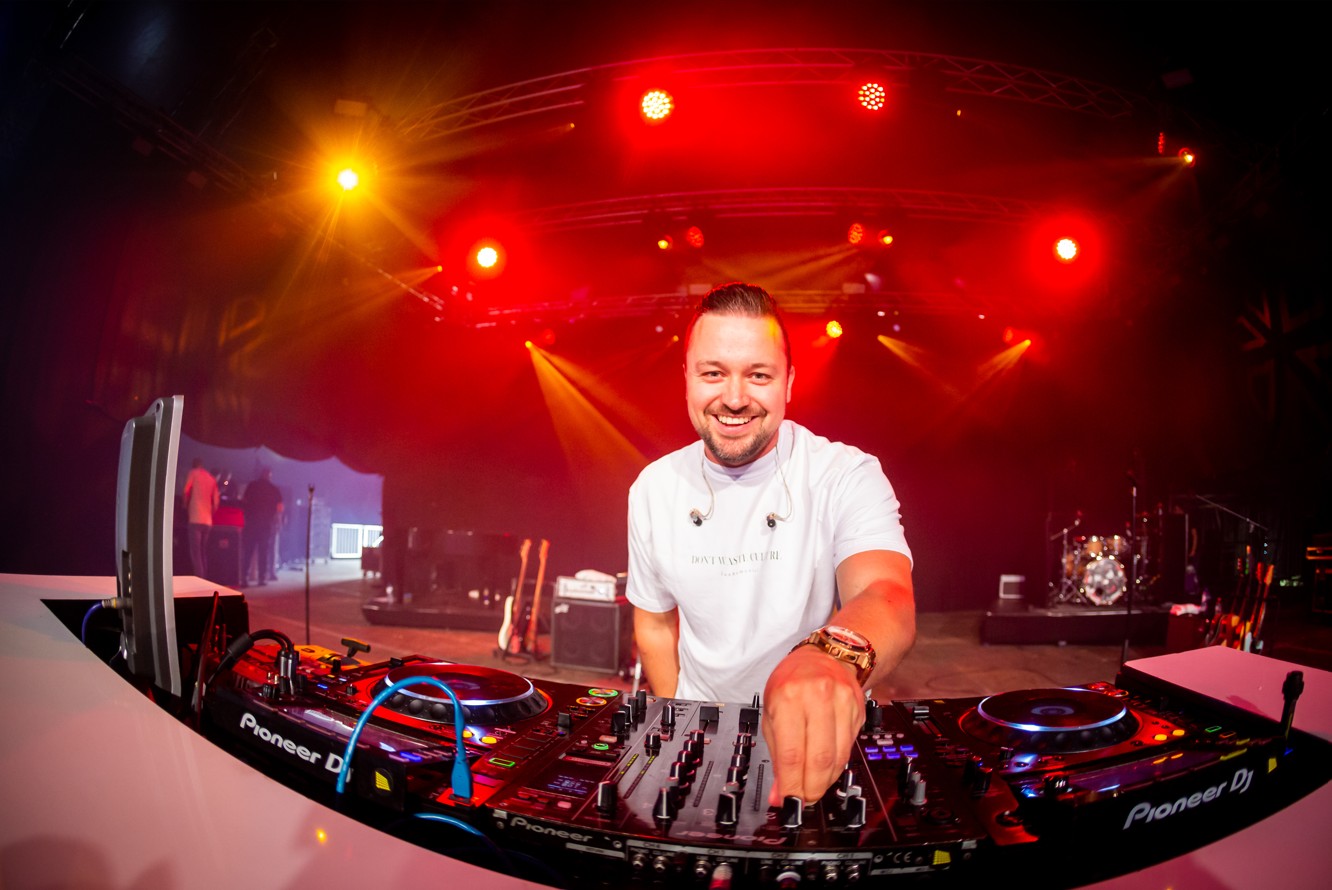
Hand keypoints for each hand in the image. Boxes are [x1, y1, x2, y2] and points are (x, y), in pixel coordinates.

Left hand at [761, 645, 863, 806]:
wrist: (827, 656)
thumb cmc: (792, 682)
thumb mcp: (772, 712)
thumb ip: (776, 754)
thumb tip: (778, 793)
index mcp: (788, 697)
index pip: (792, 754)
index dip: (791, 785)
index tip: (787, 801)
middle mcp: (817, 697)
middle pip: (819, 759)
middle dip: (811, 788)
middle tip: (803, 800)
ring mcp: (842, 702)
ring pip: (838, 757)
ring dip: (825, 781)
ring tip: (813, 787)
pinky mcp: (858, 709)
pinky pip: (849, 748)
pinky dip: (837, 765)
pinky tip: (827, 768)